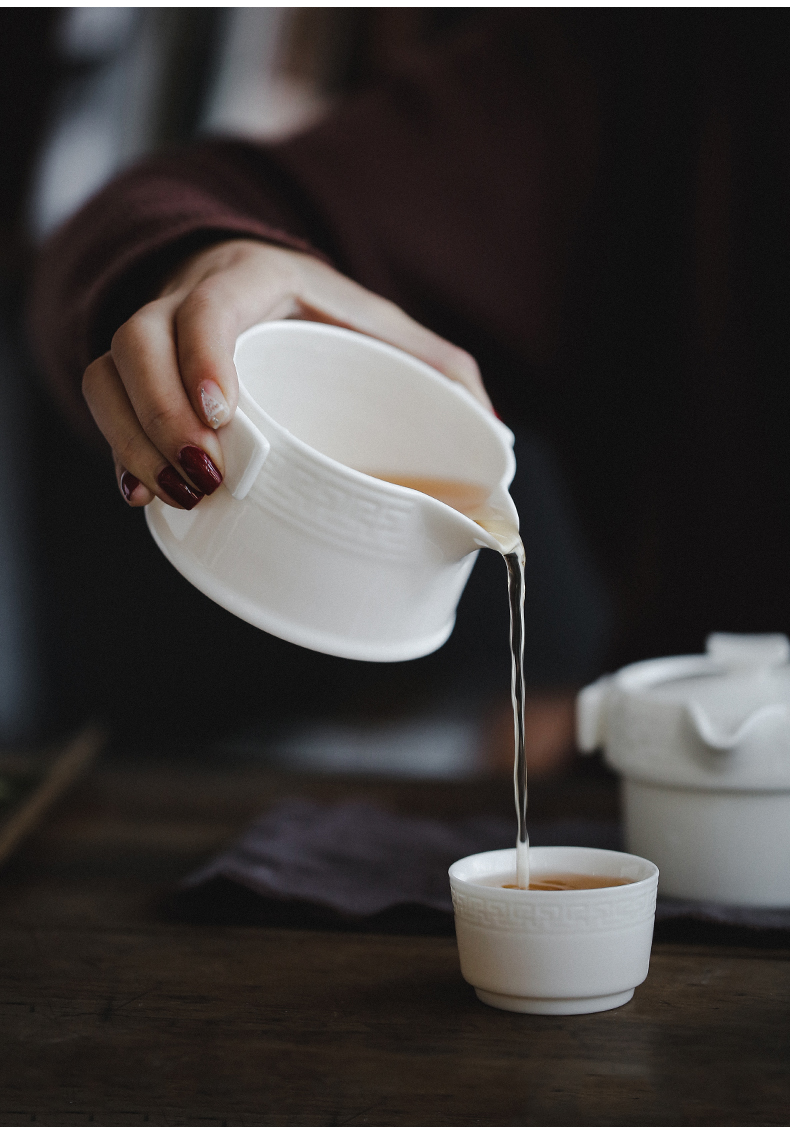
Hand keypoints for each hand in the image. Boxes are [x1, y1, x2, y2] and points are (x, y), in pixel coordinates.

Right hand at [81, 240, 492, 507]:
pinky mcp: (134, 376)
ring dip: (134, 441)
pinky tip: (140, 493)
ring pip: (108, 375)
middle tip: (206, 477)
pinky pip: (100, 402)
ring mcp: (153, 336)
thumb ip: (442, 367)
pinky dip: (117, 450)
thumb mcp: (386, 327)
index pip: (208, 305)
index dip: (205, 357)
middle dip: (162, 416)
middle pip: (138, 343)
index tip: (226, 417)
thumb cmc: (330, 318)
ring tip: (177, 496)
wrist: (256, 288)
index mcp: (254, 277)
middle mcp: (189, 298)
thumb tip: (497, 435)